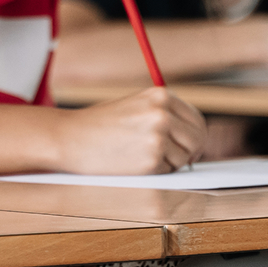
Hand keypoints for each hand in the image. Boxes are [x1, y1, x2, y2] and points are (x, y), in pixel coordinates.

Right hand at [58, 87, 207, 174]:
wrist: (69, 138)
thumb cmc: (99, 125)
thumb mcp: (135, 107)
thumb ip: (164, 115)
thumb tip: (196, 138)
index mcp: (161, 95)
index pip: (196, 119)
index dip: (194, 136)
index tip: (188, 146)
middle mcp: (162, 113)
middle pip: (198, 139)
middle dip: (189, 152)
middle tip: (174, 159)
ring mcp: (158, 136)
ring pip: (184, 158)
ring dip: (168, 162)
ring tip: (140, 155)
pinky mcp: (151, 159)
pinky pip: (167, 171)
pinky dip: (154, 172)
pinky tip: (133, 162)